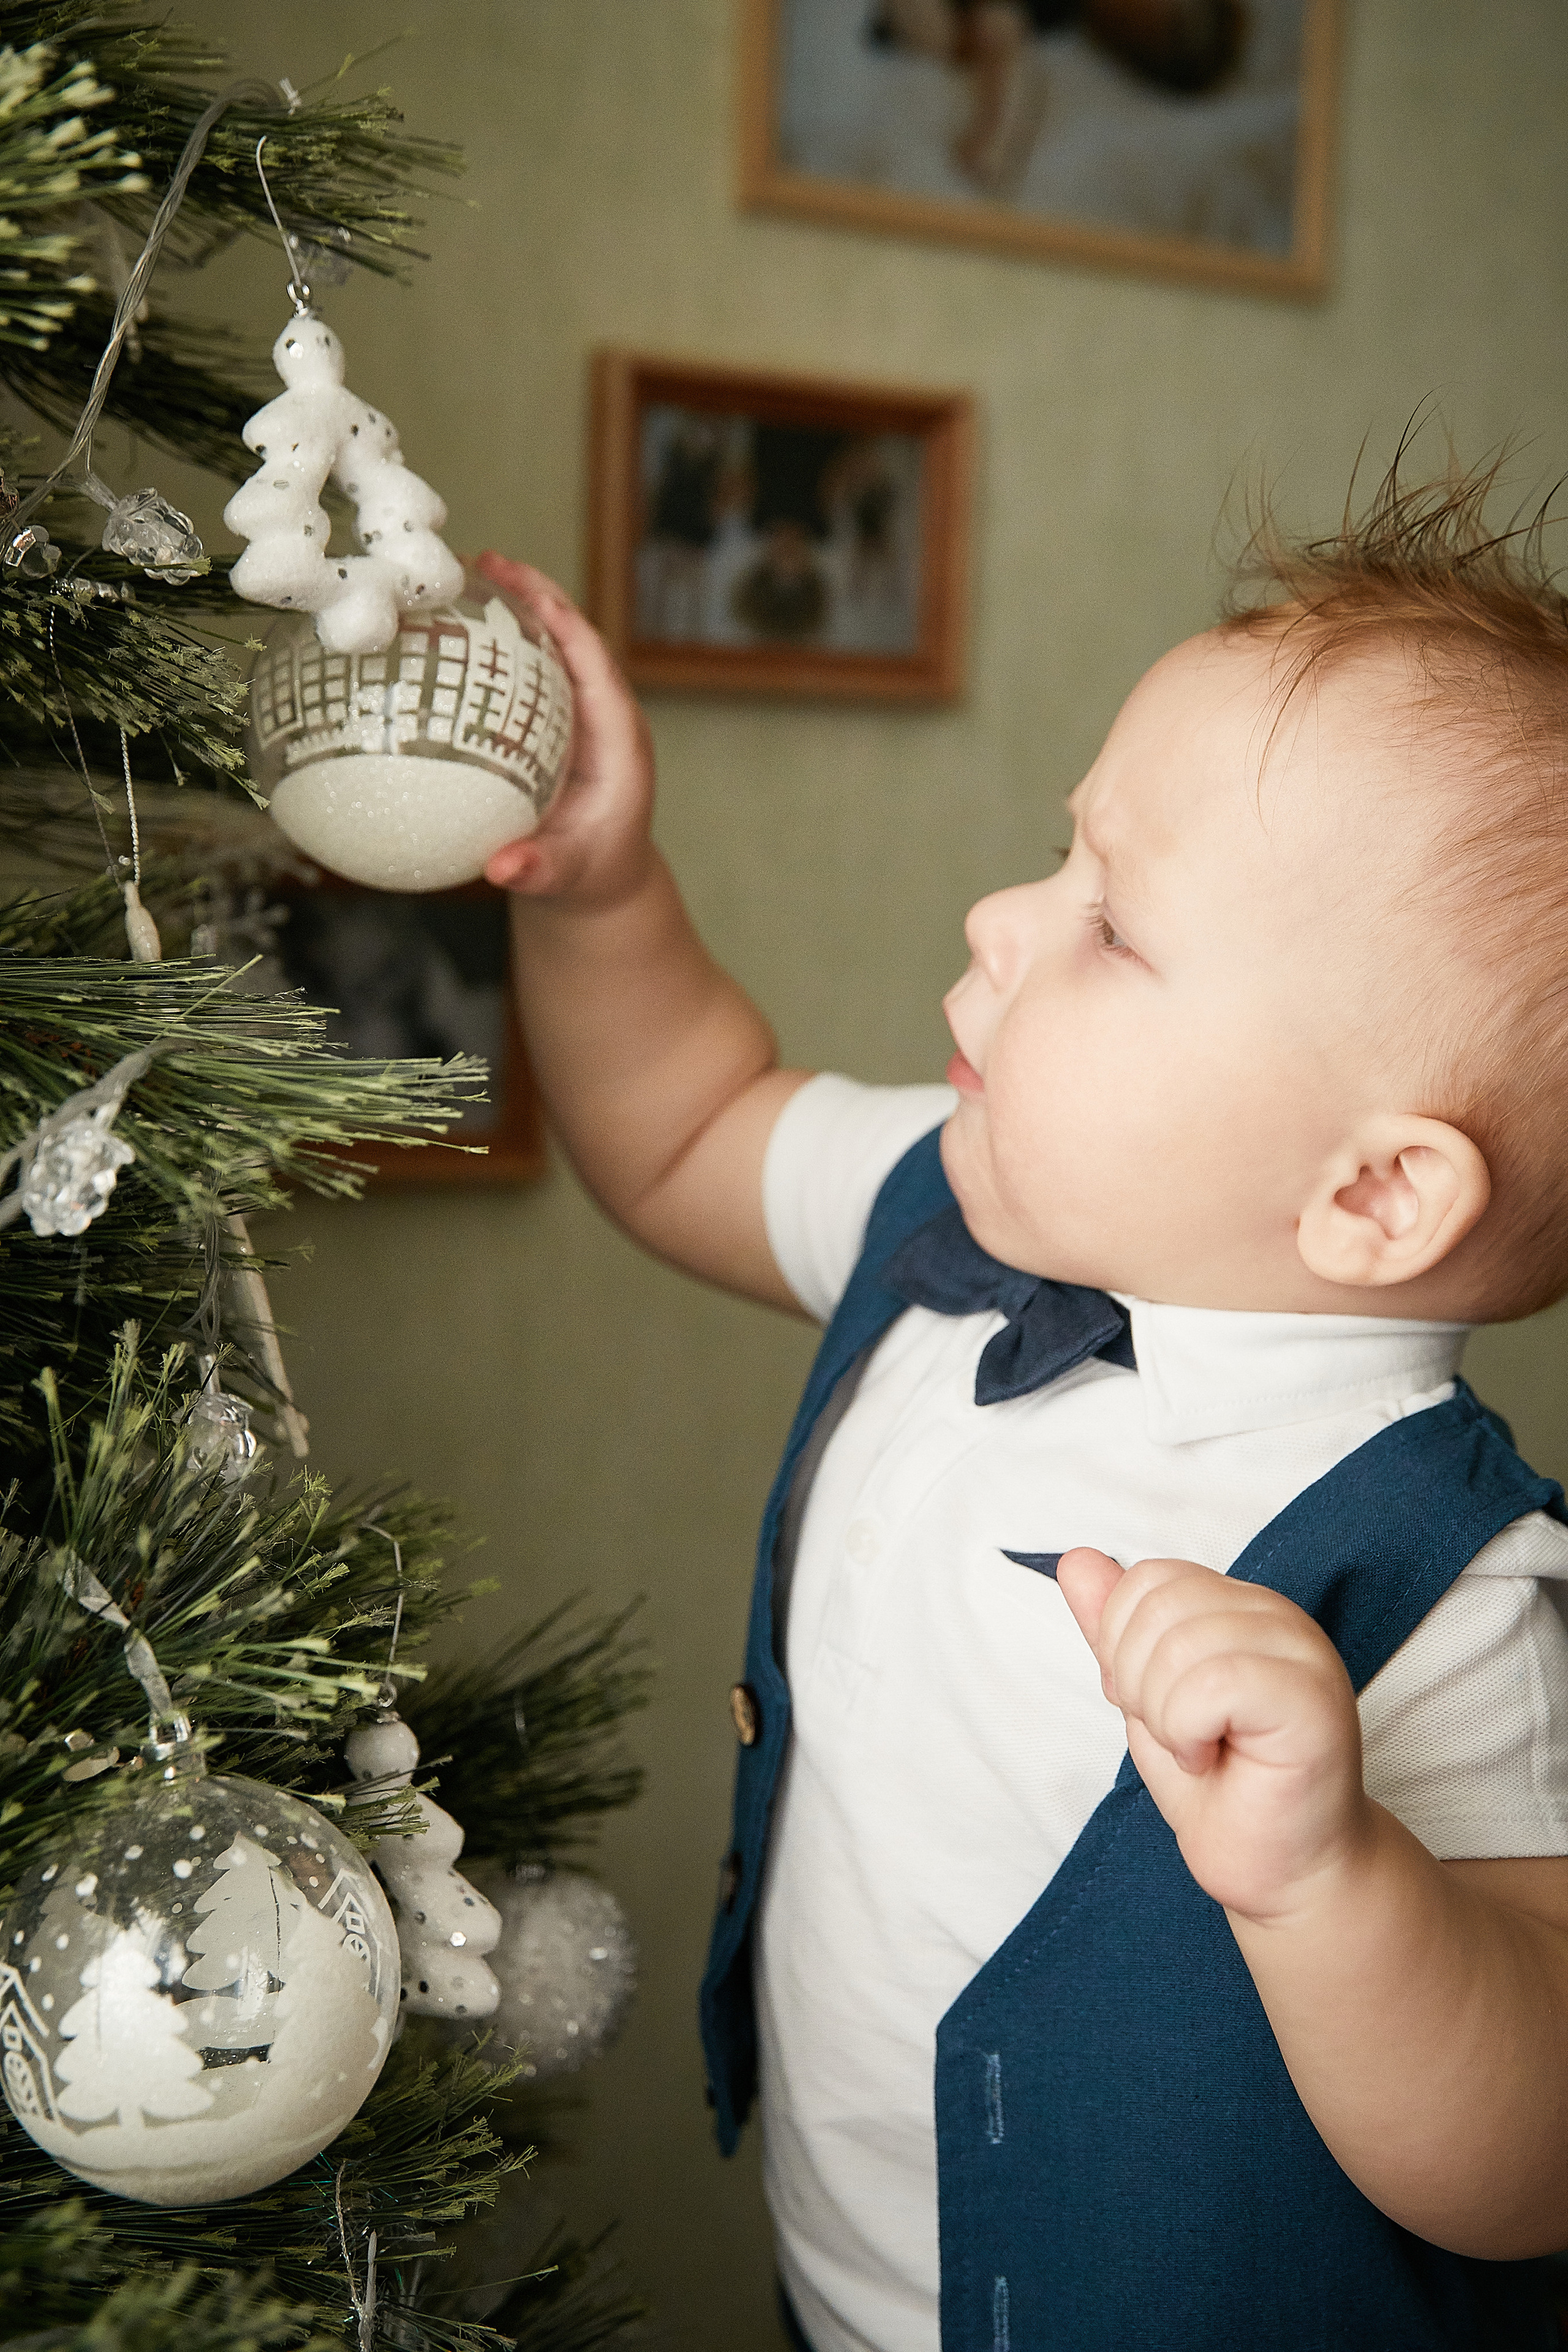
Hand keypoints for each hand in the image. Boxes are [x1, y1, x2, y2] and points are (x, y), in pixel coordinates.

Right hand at [474, 552, 655, 909]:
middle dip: (535, 594)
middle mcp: (603, 716)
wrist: (598, 880)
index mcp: (619, 742)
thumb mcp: (566, 877)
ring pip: (551, 644)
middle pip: (574, 637)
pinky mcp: (555, 718)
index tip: (528, 592)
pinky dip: (497, 641)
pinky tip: (451, 623)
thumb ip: (538, 870)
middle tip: (484, 559)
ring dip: (515, 605)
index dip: (567, 624)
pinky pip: (528, 670)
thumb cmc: (589, 875)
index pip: (597, 667)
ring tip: (465, 570)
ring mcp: (579, 713)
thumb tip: (501, 868)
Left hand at [1055, 1548, 1372, 1923]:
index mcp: (1240, 1607)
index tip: (1155, 1708)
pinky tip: (1213, 1759)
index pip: (1147, 1578)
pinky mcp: (1312, 1699)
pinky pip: (1213, 1683)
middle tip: (1180, 1736)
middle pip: (1158, 1604)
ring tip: (1200, 1750)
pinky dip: (1189, 1731)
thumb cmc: (1219, 1790)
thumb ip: (1114, 1630)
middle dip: (1139, 1684)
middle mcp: (1277, 1616)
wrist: (1279, 1873)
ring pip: (1181, 1643)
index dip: (1124, 1649)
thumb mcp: (1145, 1698)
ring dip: (1165, 1717)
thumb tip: (1075, 1560)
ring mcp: (1302, 1653)